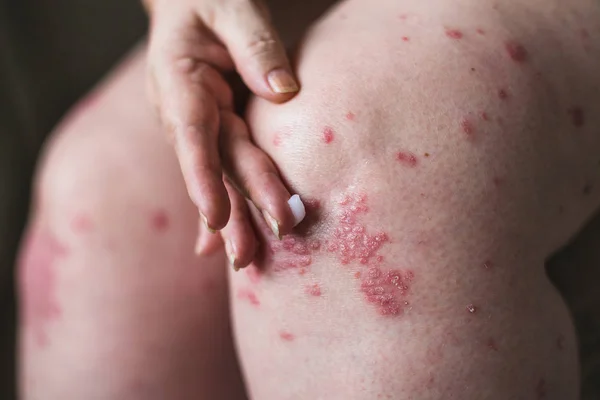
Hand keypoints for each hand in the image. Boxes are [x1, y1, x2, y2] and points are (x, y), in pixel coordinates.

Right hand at [144, 0, 300, 266]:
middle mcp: (185, 111)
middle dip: (237, 208)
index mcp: (181, 79)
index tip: (216, 214)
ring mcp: (200, 127)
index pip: (191, 132)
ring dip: (234, 220)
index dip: (201, 175)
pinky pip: (223, 173)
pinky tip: (222, 245)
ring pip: (221, 177)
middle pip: (216, 164)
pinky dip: (224, 210)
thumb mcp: (233, 4)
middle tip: (257, 249)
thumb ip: (255, 44)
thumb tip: (285, 93)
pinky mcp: (217, 133)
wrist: (194, 4)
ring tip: (247, 261)